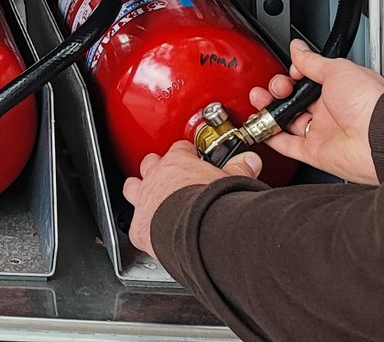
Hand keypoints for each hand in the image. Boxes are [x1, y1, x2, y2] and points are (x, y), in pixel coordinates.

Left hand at [123, 141, 260, 252]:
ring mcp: (144, 201)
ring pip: (132, 187)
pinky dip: (142, 228)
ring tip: (150, 198)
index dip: (187, 154)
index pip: (180, 149)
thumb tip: (251, 160)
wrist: (198, 232)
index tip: (193, 158)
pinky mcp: (139, 227)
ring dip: (139, 191)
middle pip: (150, 164)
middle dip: (157, 169)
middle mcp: (156, 177)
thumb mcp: (231, 181)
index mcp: (178, 162)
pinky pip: (135, 224)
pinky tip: (150, 233)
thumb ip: (239, 169)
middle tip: (168, 176)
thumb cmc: (213, 205)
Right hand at [248, 38, 383, 185]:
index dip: (293, 74)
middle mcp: (330, 111)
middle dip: (278, 90)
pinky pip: (288, 146)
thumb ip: (312, 62)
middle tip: (277, 88)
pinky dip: (273, 138)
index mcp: (338, 89)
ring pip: (287, 121)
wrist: (380, 137)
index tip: (289, 72)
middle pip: (294, 99)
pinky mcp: (316, 152)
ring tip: (260, 101)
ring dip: (270, 110)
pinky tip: (262, 128)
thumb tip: (298, 48)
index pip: (306, 80)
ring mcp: (322, 132)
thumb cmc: (369, 103)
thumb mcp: (337, 69)